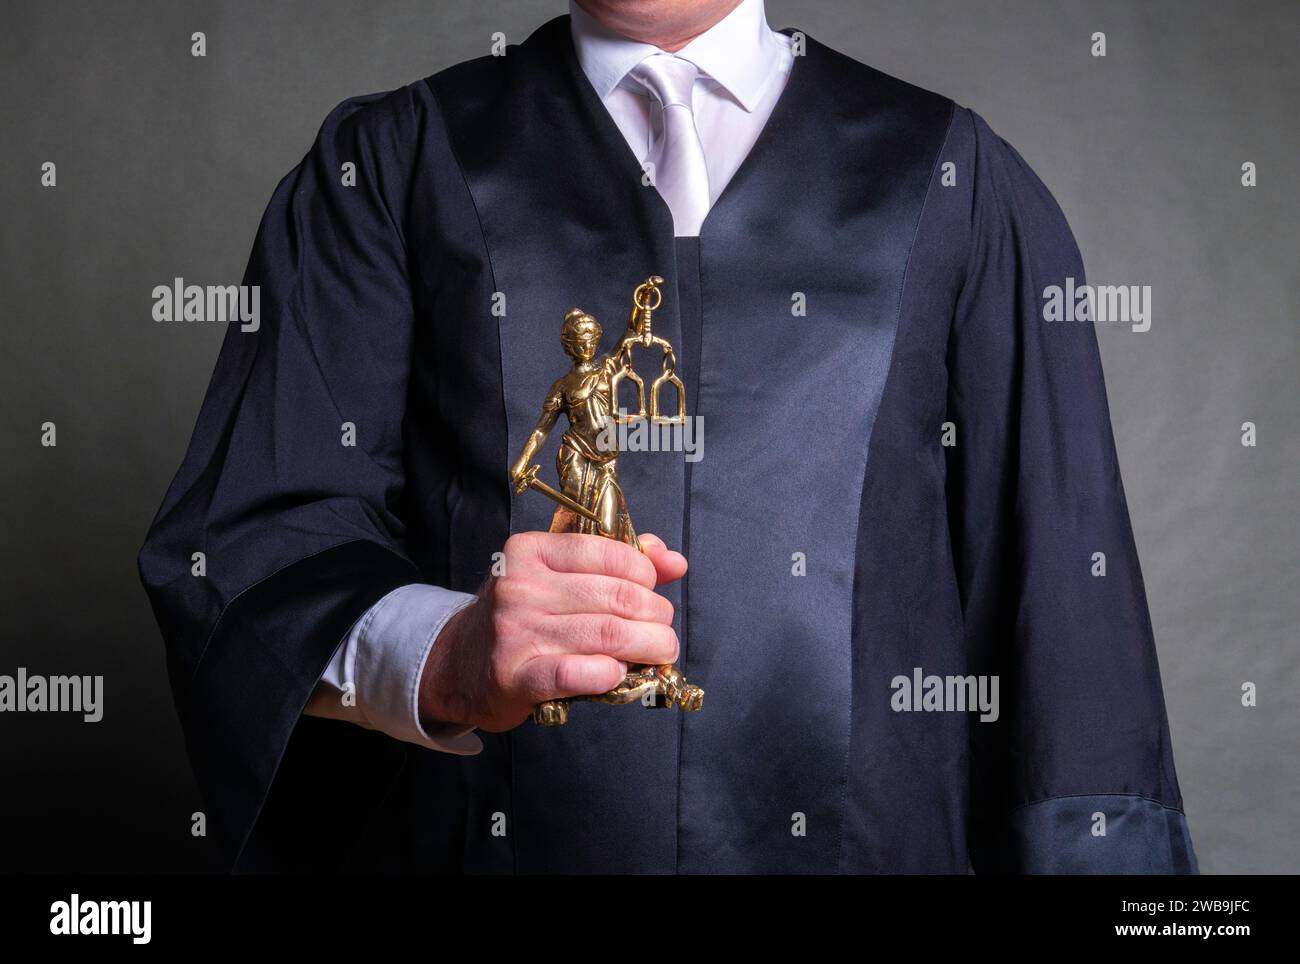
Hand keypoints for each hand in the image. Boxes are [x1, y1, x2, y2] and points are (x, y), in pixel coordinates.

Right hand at [419, 531, 686, 732]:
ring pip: (605, 634)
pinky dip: (607, 674)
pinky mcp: (515, 677)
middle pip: (614, 597)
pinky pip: (574, 673)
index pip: (607, 553)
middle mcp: (520, 588)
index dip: (645, 574)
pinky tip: (618, 673)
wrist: (458, 664)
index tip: (653, 591)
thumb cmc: (519, 617)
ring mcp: (516, 632)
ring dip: (647, 646)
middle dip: (655, 615)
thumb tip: (674, 561)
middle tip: (664, 630)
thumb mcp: (554, 575)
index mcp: (531, 552)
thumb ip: (615, 562)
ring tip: (659, 652)